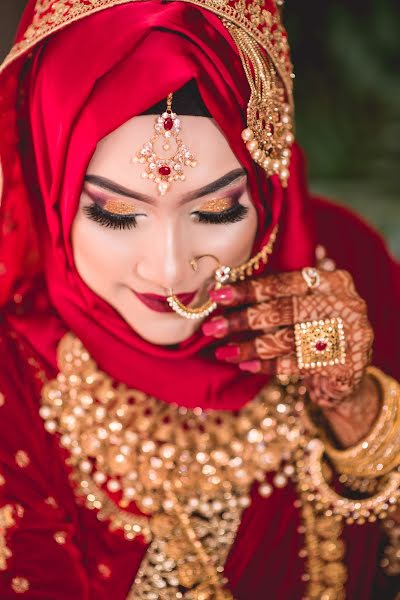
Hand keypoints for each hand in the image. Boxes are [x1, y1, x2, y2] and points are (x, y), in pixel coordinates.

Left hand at [203, 270, 373, 407]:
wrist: (351, 372)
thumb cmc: (318, 330)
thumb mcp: (308, 304)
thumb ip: (280, 294)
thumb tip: (227, 290)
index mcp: (334, 281)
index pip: (284, 282)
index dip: (249, 289)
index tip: (217, 295)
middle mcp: (345, 304)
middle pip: (284, 310)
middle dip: (244, 319)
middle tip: (212, 327)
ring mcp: (348, 336)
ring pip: (288, 339)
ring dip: (250, 346)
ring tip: (223, 351)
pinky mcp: (345, 364)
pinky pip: (296, 364)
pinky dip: (268, 365)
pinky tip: (246, 365)